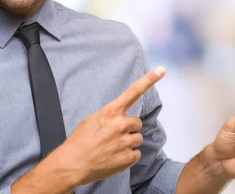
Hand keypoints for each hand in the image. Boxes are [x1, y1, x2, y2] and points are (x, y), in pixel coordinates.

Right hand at [52, 66, 165, 186]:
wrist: (72, 164)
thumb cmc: (79, 141)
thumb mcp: (92, 119)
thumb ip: (110, 114)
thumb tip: (120, 115)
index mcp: (111, 112)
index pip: (133, 92)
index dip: (149, 79)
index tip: (161, 70)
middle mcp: (121, 124)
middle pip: (137, 123)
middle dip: (129, 129)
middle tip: (113, 136)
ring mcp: (125, 141)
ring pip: (138, 139)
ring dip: (128, 143)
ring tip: (112, 148)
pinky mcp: (128, 157)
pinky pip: (136, 153)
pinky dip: (128, 156)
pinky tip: (114, 157)